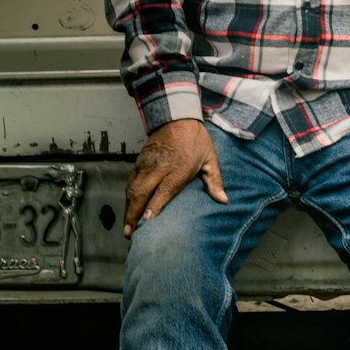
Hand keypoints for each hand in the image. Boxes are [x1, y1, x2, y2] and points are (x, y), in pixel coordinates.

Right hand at [123, 119, 227, 237]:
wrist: (176, 115)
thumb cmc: (195, 138)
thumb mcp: (209, 158)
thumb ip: (215, 180)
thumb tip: (223, 200)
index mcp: (177, 169)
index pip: (163, 191)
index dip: (153, 207)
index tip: (146, 222)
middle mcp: (159, 168)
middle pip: (141, 193)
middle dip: (134, 214)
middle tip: (130, 234)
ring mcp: (147, 164)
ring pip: (132, 188)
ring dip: (128, 208)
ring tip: (126, 227)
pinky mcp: (140, 161)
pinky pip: (131, 180)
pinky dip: (127, 196)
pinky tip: (127, 207)